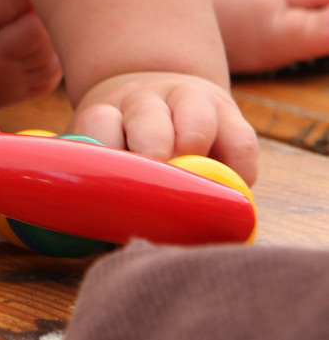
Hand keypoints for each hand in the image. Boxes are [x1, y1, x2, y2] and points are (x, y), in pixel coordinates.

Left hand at [70, 71, 258, 185]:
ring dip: (194, 151)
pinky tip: (227, 194)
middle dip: (153, 152)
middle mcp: (144, 103)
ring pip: (195, 116)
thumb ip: (101, 196)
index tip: (112, 190)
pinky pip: (241, 140)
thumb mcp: (105, 163)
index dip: (106, 155)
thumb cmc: (127, 154)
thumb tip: (104, 239)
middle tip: (156, 188)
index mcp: (106, 116)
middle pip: (146, 119)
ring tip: (194, 186)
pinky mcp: (227, 113)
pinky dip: (239, 172)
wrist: (160, 100)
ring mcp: (186, 100)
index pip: (98, 125)